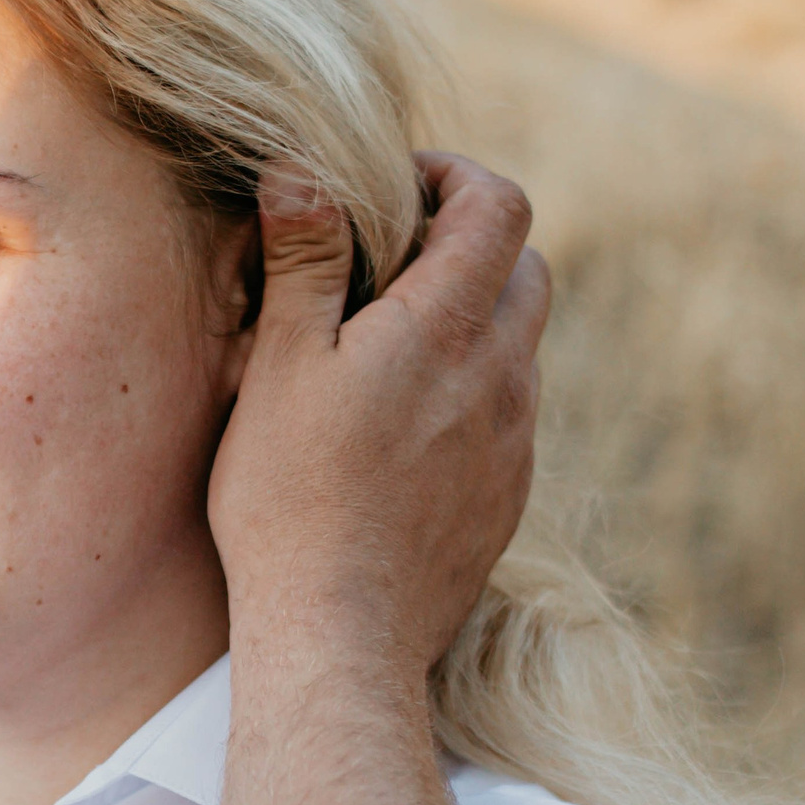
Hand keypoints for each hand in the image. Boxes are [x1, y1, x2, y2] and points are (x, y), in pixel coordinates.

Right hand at [208, 153, 548, 689]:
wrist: (341, 635)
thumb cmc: (291, 499)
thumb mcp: (279, 366)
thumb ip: (304, 262)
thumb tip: (300, 170)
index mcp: (447, 329)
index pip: (500, 208)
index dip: (457, 177)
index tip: (399, 188)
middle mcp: (502, 377)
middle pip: (525, 271)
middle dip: (469, 247)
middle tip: (389, 265)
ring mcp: (513, 442)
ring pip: (518, 348)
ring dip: (470, 325)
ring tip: (386, 352)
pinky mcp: (507, 497)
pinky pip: (506, 417)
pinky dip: (468, 394)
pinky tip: (398, 432)